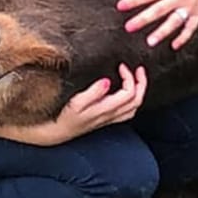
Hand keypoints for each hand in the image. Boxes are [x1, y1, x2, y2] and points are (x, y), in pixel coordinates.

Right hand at [20, 63, 147, 145]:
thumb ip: (92, 93)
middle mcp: (111, 115)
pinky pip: (127, 111)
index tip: (121, 66)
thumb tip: (107, 81)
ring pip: (134, 107)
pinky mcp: (106, 119)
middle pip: (137, 100)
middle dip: (141, 83)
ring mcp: (110, 118)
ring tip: (136, 78)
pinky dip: (132, 99)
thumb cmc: (63, 117)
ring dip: (139, 91)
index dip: (130, 77)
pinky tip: (126, 91)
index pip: (129, 93)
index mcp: (106, 109)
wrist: (57, 131)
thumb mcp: (75, 103)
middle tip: (138, 69)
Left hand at [116, 0, 197, 49]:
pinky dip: (184, 37)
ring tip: (150, 41)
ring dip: (162, 32)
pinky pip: (191, 27)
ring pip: (174, 22)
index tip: (121, 6)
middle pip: (159, 10)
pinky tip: (174, 45)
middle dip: (143, 19)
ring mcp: (189, 6)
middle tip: (129, 27)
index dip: (134, 0)